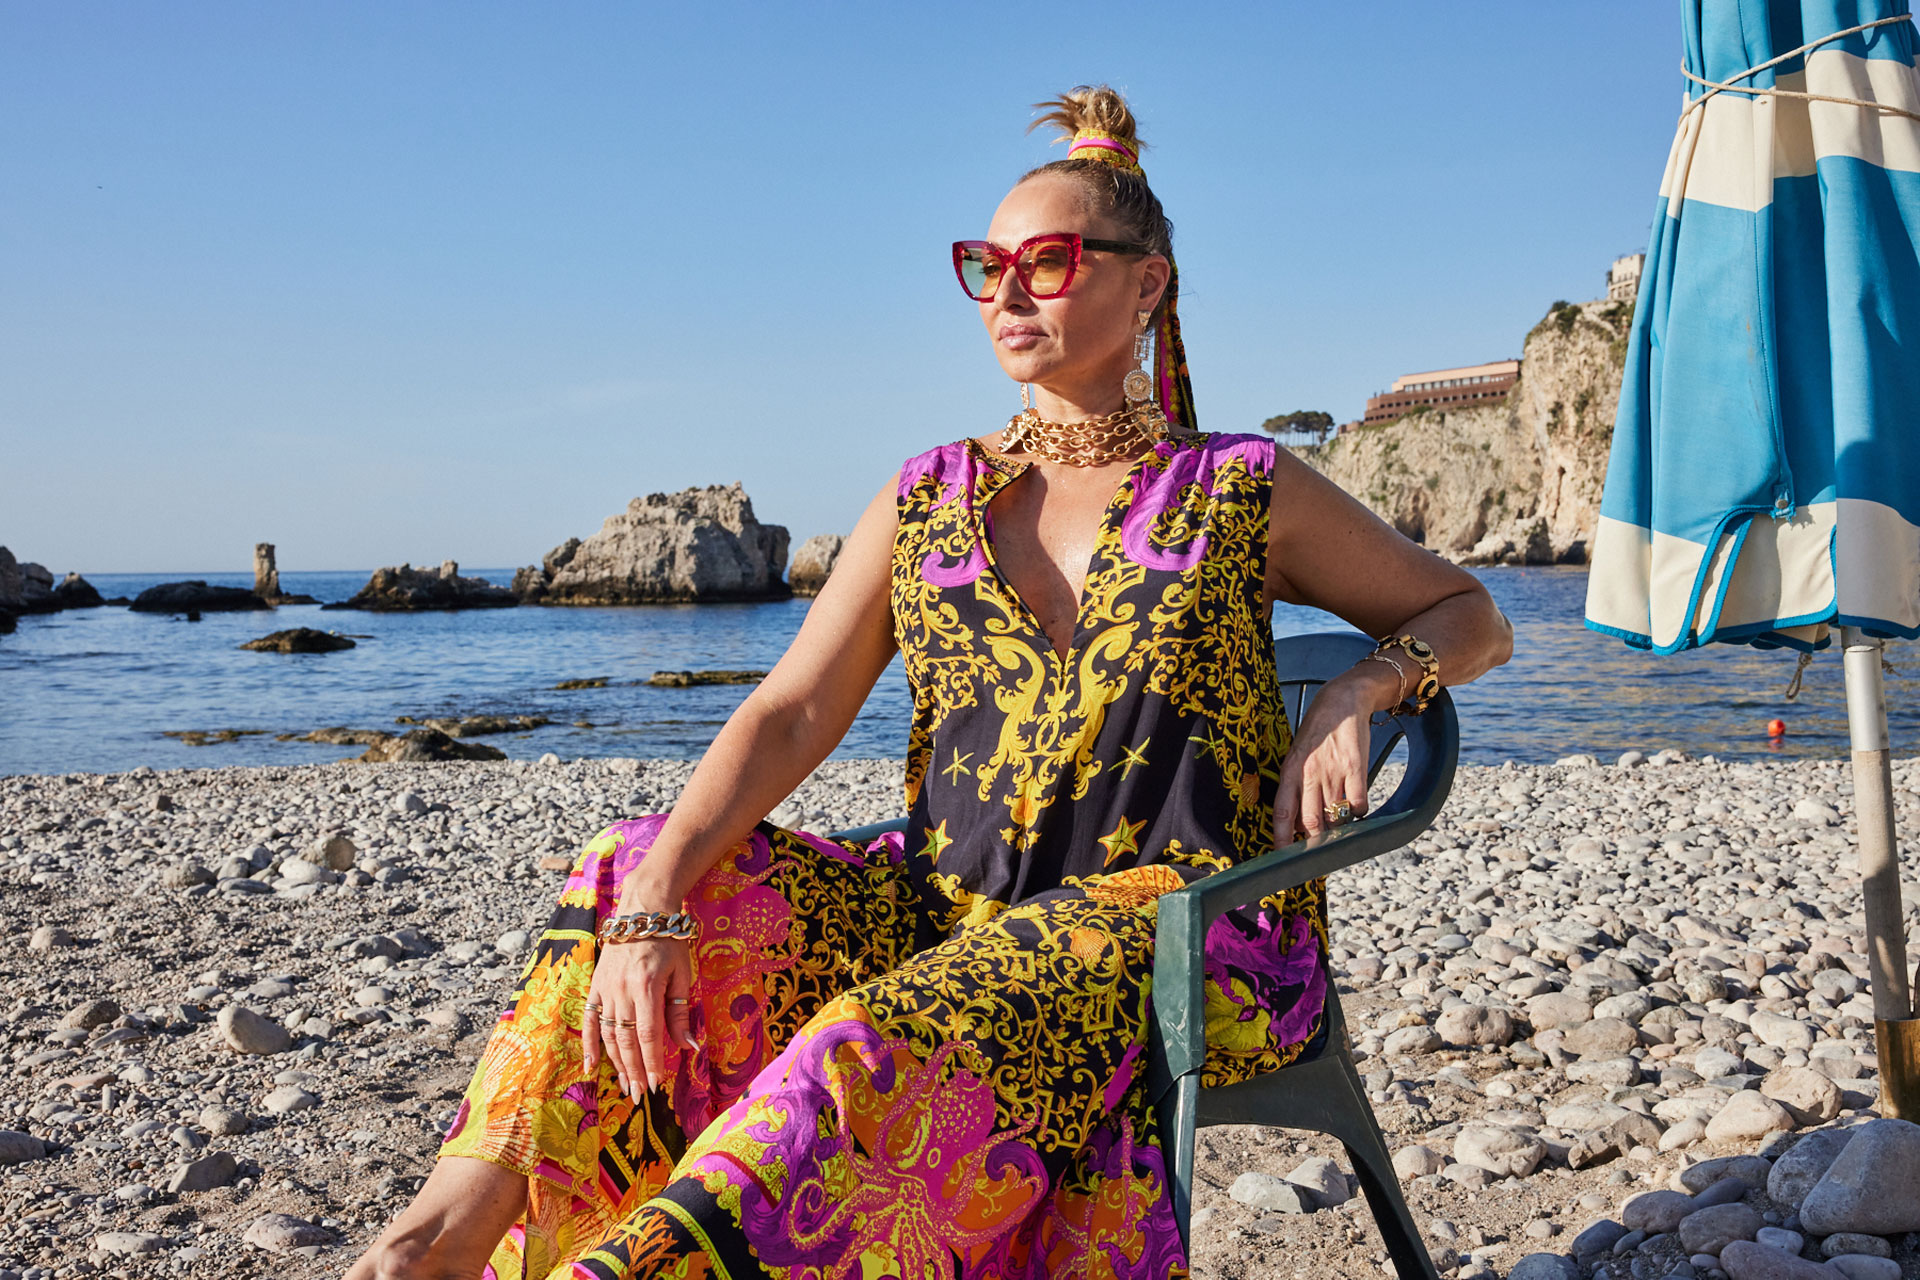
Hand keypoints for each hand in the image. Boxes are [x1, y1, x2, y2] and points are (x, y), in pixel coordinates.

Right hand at [582, 934, 697, 1097]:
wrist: (642, 914)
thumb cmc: (668, 944)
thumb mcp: (682, 974)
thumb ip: (680, 1012)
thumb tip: (688, 1046)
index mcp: (646, 987)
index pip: (649, 1034)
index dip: (652, 1062)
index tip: (657, 1083)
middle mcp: (622, 991)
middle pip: (626, 1040)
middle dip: (634, 1070)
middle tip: (641, 1095)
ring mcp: (605, 990)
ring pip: (608, 1034)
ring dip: (617, 1063)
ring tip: (626, 1085)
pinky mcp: (595, 987)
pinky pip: (589, 1020)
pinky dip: (589, 1044)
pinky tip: (591, 1066)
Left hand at [1272, 666, 1391, 847]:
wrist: (1342, 701)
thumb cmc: (1317, 733)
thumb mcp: (1297, 756)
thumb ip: (1296, 787)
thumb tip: (1297, 823)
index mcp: (1290, 771)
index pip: (1282, 811)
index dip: (1281, 837)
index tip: (1281, 856)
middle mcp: (1309, 773)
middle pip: (1310, 821)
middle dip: (1314, 841)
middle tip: (1317, 851)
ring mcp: (1333, 770)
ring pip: (1334, 815)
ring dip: (1336, 828)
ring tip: (1337, 827)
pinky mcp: (1356, 766)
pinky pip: (1358, 803)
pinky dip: (1357, 811)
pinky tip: (1355, 805)